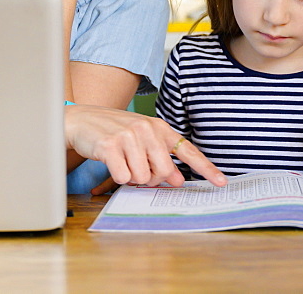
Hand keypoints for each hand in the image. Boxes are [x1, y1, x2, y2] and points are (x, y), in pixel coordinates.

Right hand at [64, 104, 226, 191]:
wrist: (81, 120)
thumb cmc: (112, 131)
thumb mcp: (140, 140)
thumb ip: (160, 157)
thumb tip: (177, 180)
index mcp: (158, 127)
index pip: (187, 150)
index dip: (206, 168)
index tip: (221, 182)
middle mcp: (146, 129)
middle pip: (163, 172)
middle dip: (150, 178)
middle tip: (136, 168)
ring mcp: (129, 136)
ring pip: (143, 177)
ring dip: (131, 177)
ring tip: (121, 161)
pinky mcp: (111, 146)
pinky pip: (123, 177)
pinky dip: (117, 176)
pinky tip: (110, 161)